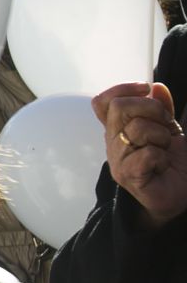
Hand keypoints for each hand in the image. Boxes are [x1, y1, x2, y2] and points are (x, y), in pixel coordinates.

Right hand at [93, 82, 186, 230]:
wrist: (179, 194)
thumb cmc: (172, 163)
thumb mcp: (170, 129)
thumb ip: (162, 108)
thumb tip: (157, 87)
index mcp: (119, 129)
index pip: (103, 102)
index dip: (122, 89)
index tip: (145, 89)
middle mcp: (113, 142)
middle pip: (119, 107)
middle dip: (152, 109)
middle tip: (165, 124)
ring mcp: (117, 159)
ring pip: (137, 129)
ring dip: (162, 136)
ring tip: (165, 150)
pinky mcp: (128, 175)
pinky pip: (147, 153)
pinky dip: (162, 157)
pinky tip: (163, 166)